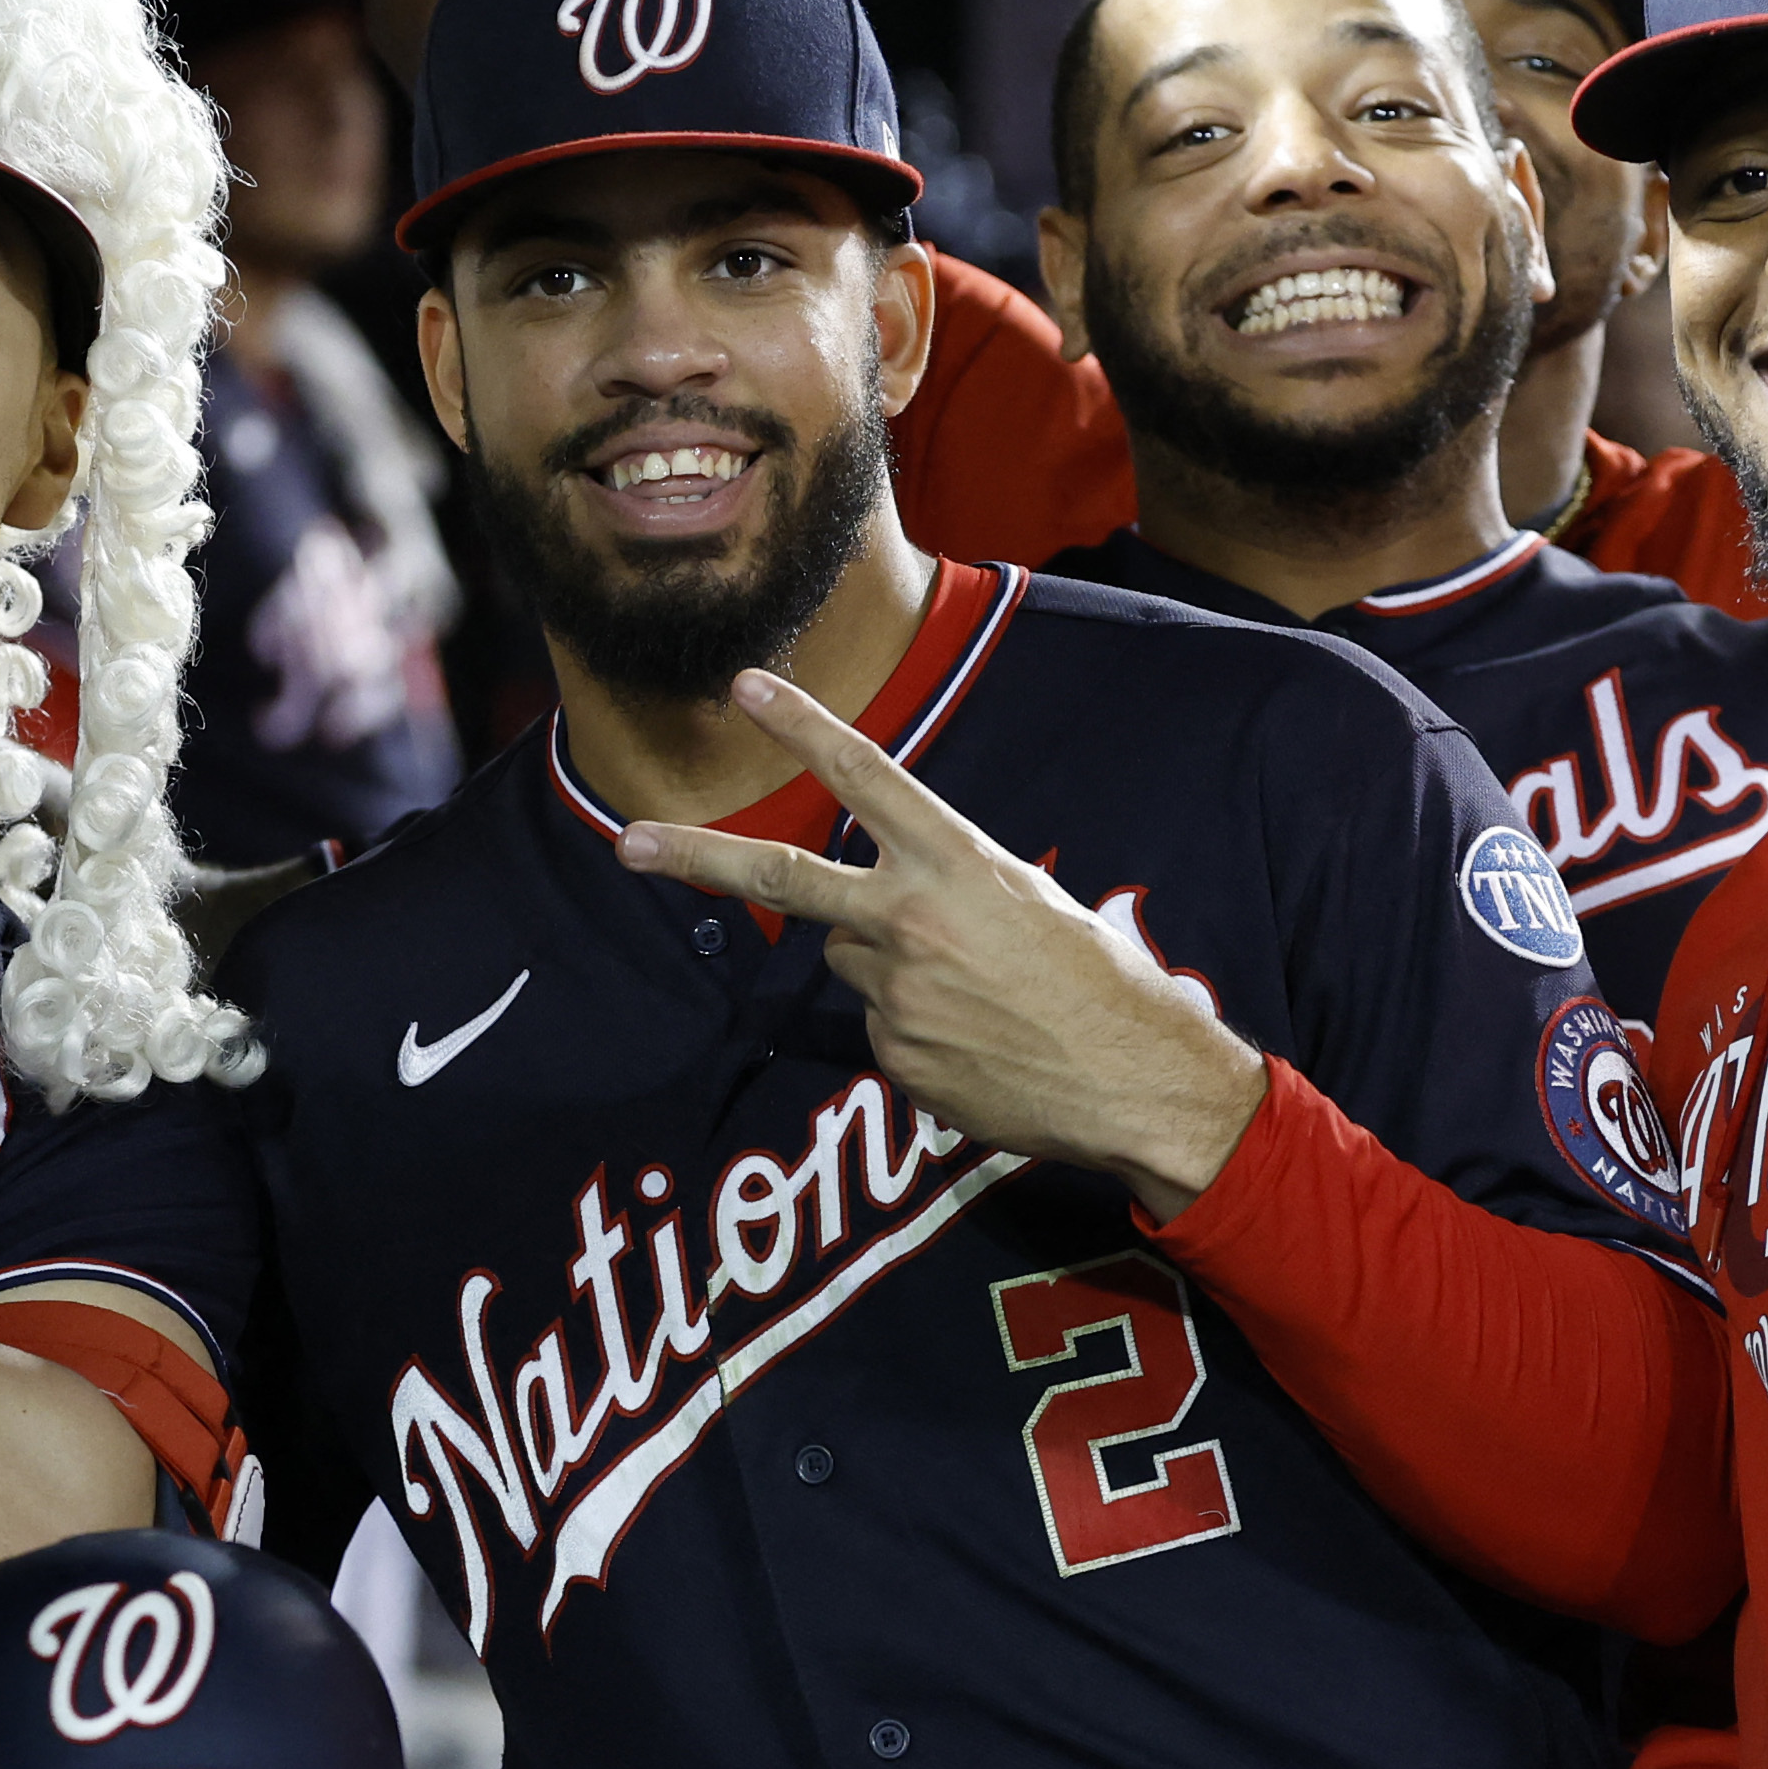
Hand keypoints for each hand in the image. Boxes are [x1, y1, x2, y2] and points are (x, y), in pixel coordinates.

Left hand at [613, 669, 1267, 1218]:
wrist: (1139, 1083)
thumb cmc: (1102, 985)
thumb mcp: (1030, 905)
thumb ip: (947, 892)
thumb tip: (888, 915)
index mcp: (957, 863)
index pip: (866, 776)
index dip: (803, 726)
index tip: (746, 685)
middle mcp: (911, 920)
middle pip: (784, 877)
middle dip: (696, 857)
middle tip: (628, 842)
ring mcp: (894, 994)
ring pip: (854, 964)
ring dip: (894, 973)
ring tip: (978, 999)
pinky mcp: (891, 1059)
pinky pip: (880, 1034)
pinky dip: (918, 1036)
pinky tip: (981, 1047)